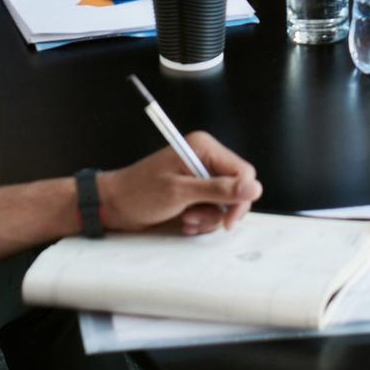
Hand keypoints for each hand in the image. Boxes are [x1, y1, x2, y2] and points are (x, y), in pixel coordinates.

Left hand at [101, 132, 261, 236]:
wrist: (116, 205)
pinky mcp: (196, 194)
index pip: (244, 172)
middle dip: (220, 210)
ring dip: (207, 218)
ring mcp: (201, 177)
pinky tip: (183, 222)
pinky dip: (201, 221)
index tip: (228, 220)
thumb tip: (254, 188)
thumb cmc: (141, 193)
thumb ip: (218, 190)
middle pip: (238, 189)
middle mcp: (206, 159)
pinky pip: (213, 212)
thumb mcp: (180, 192)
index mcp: (204, 147)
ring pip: (225, 205)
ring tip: (184, 219)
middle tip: (195, 219)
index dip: (241, 197)